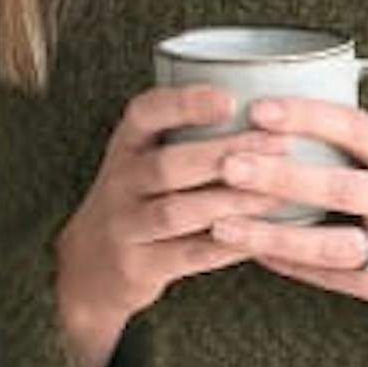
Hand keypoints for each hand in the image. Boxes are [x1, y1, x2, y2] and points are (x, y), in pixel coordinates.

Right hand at [51, 81, 264, 366]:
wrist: (90, 265)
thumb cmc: (136, 199)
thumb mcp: (142, 158)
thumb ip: (187, 135)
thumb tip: (272, 108)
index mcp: (126, 145)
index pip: (146, 114)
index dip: (185, 104)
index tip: (231, 100)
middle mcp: (119, 182)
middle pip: (168, 165)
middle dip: (224, 154)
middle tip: (277, 146)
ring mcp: (125, 226)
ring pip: (178, 212)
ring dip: (231, 202)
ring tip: (278, 193)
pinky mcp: (138, 266)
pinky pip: (188, 255)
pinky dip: (228, 245)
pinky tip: (262, 236)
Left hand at [208, 89, 367, 324]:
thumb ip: (359, 146)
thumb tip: (281, 119)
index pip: (356, 127)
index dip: (308, 116)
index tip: (259, 108)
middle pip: (339, 186)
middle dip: (280, 176)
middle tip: (228, 164)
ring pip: (333, 243)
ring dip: (275, 234)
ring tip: (224, 224)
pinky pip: (335, 278)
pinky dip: (291, 266)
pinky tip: (252, 253)